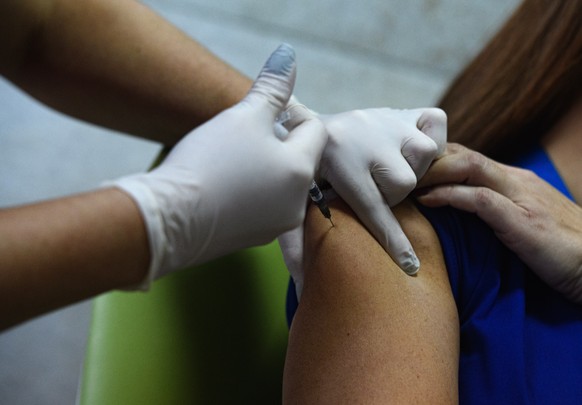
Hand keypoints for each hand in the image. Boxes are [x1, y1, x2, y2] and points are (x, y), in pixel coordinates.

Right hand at [112, 44, 326, 285]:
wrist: (168, 219)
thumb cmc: (209, 162)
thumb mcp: (243, 116)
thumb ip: (272, 88)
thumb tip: (288, 54)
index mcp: (300, 171)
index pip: (315, 130)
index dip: (292, 113)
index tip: (263, 111)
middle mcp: (297, 203)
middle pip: (299, 158)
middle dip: (278, 140)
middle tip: (244, 134)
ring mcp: (275, 225)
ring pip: (280, 183)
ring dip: (264, 166)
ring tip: (230, 159)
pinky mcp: (252, 238)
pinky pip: (261, 206)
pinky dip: (250, 191)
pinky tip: (222, 184)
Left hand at [279, 107, 446, 297]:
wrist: (304, 127)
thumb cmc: (305, 174)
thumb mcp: (296, 204)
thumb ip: (297, 243)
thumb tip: (301, 287)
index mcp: (338, 164)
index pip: (373, 209)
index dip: (393, 240)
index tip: (410, 265)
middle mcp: (365, 139)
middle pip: (404, 182)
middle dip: (391, 193)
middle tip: (370, 186)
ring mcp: (386, 121)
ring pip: (423, 154)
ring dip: (410, 166)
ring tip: (386, 166)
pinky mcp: (399, 110)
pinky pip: (434, 123)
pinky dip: (431, 135)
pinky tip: (407, 145)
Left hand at [416, 143, 581, 302]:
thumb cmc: (556, 248)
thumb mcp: (518, 222)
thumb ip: (490, 211)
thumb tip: (451, 211)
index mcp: (511, 180)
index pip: (465, 155)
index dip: (431, 158)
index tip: (401, 168)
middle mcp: (514, 180)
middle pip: (461, 154)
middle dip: (424, 158)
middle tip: (392, 170)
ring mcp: (520, 197)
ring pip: (468, 166)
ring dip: (431, 171)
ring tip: (402, 182)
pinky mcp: (524, 220)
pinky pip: (480, 199)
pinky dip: (450, 195)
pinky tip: (427, 200)